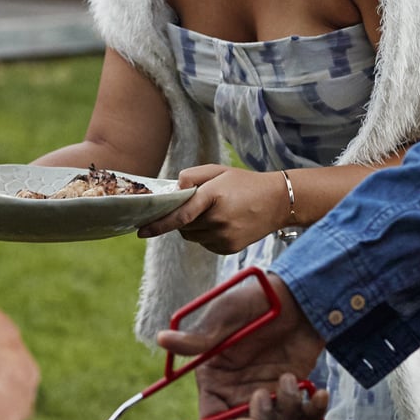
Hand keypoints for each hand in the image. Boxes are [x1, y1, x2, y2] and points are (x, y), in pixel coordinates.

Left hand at [137, 164, 288, 252]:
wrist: (278, 202)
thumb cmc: (245, 183)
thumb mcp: (218, 171)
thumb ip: (192, 176)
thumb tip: (173, 189)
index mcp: (213, 196)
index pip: (180, 215)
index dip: (158, 224)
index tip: (141, 231)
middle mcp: (218, 220)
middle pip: (183, 226)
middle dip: (182, 217)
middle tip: (197, 205)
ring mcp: (225, 237)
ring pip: (192, 236)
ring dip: (193, 227)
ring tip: (214, 212)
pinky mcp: (229, 248)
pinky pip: (205, 244)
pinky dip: (206, 235)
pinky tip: (222, 223)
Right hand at [155, 273, 328, 419]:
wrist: (296, 296)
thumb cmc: (255, 302)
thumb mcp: (226, 315)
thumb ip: (200, 336)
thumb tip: (162, 338)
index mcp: (214, 382)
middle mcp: (238, 395)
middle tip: (269, 398)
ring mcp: (268, 397)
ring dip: (288, 412)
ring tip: (292, 378)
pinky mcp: (294, 395)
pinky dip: (314, 412)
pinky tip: (319, 392)